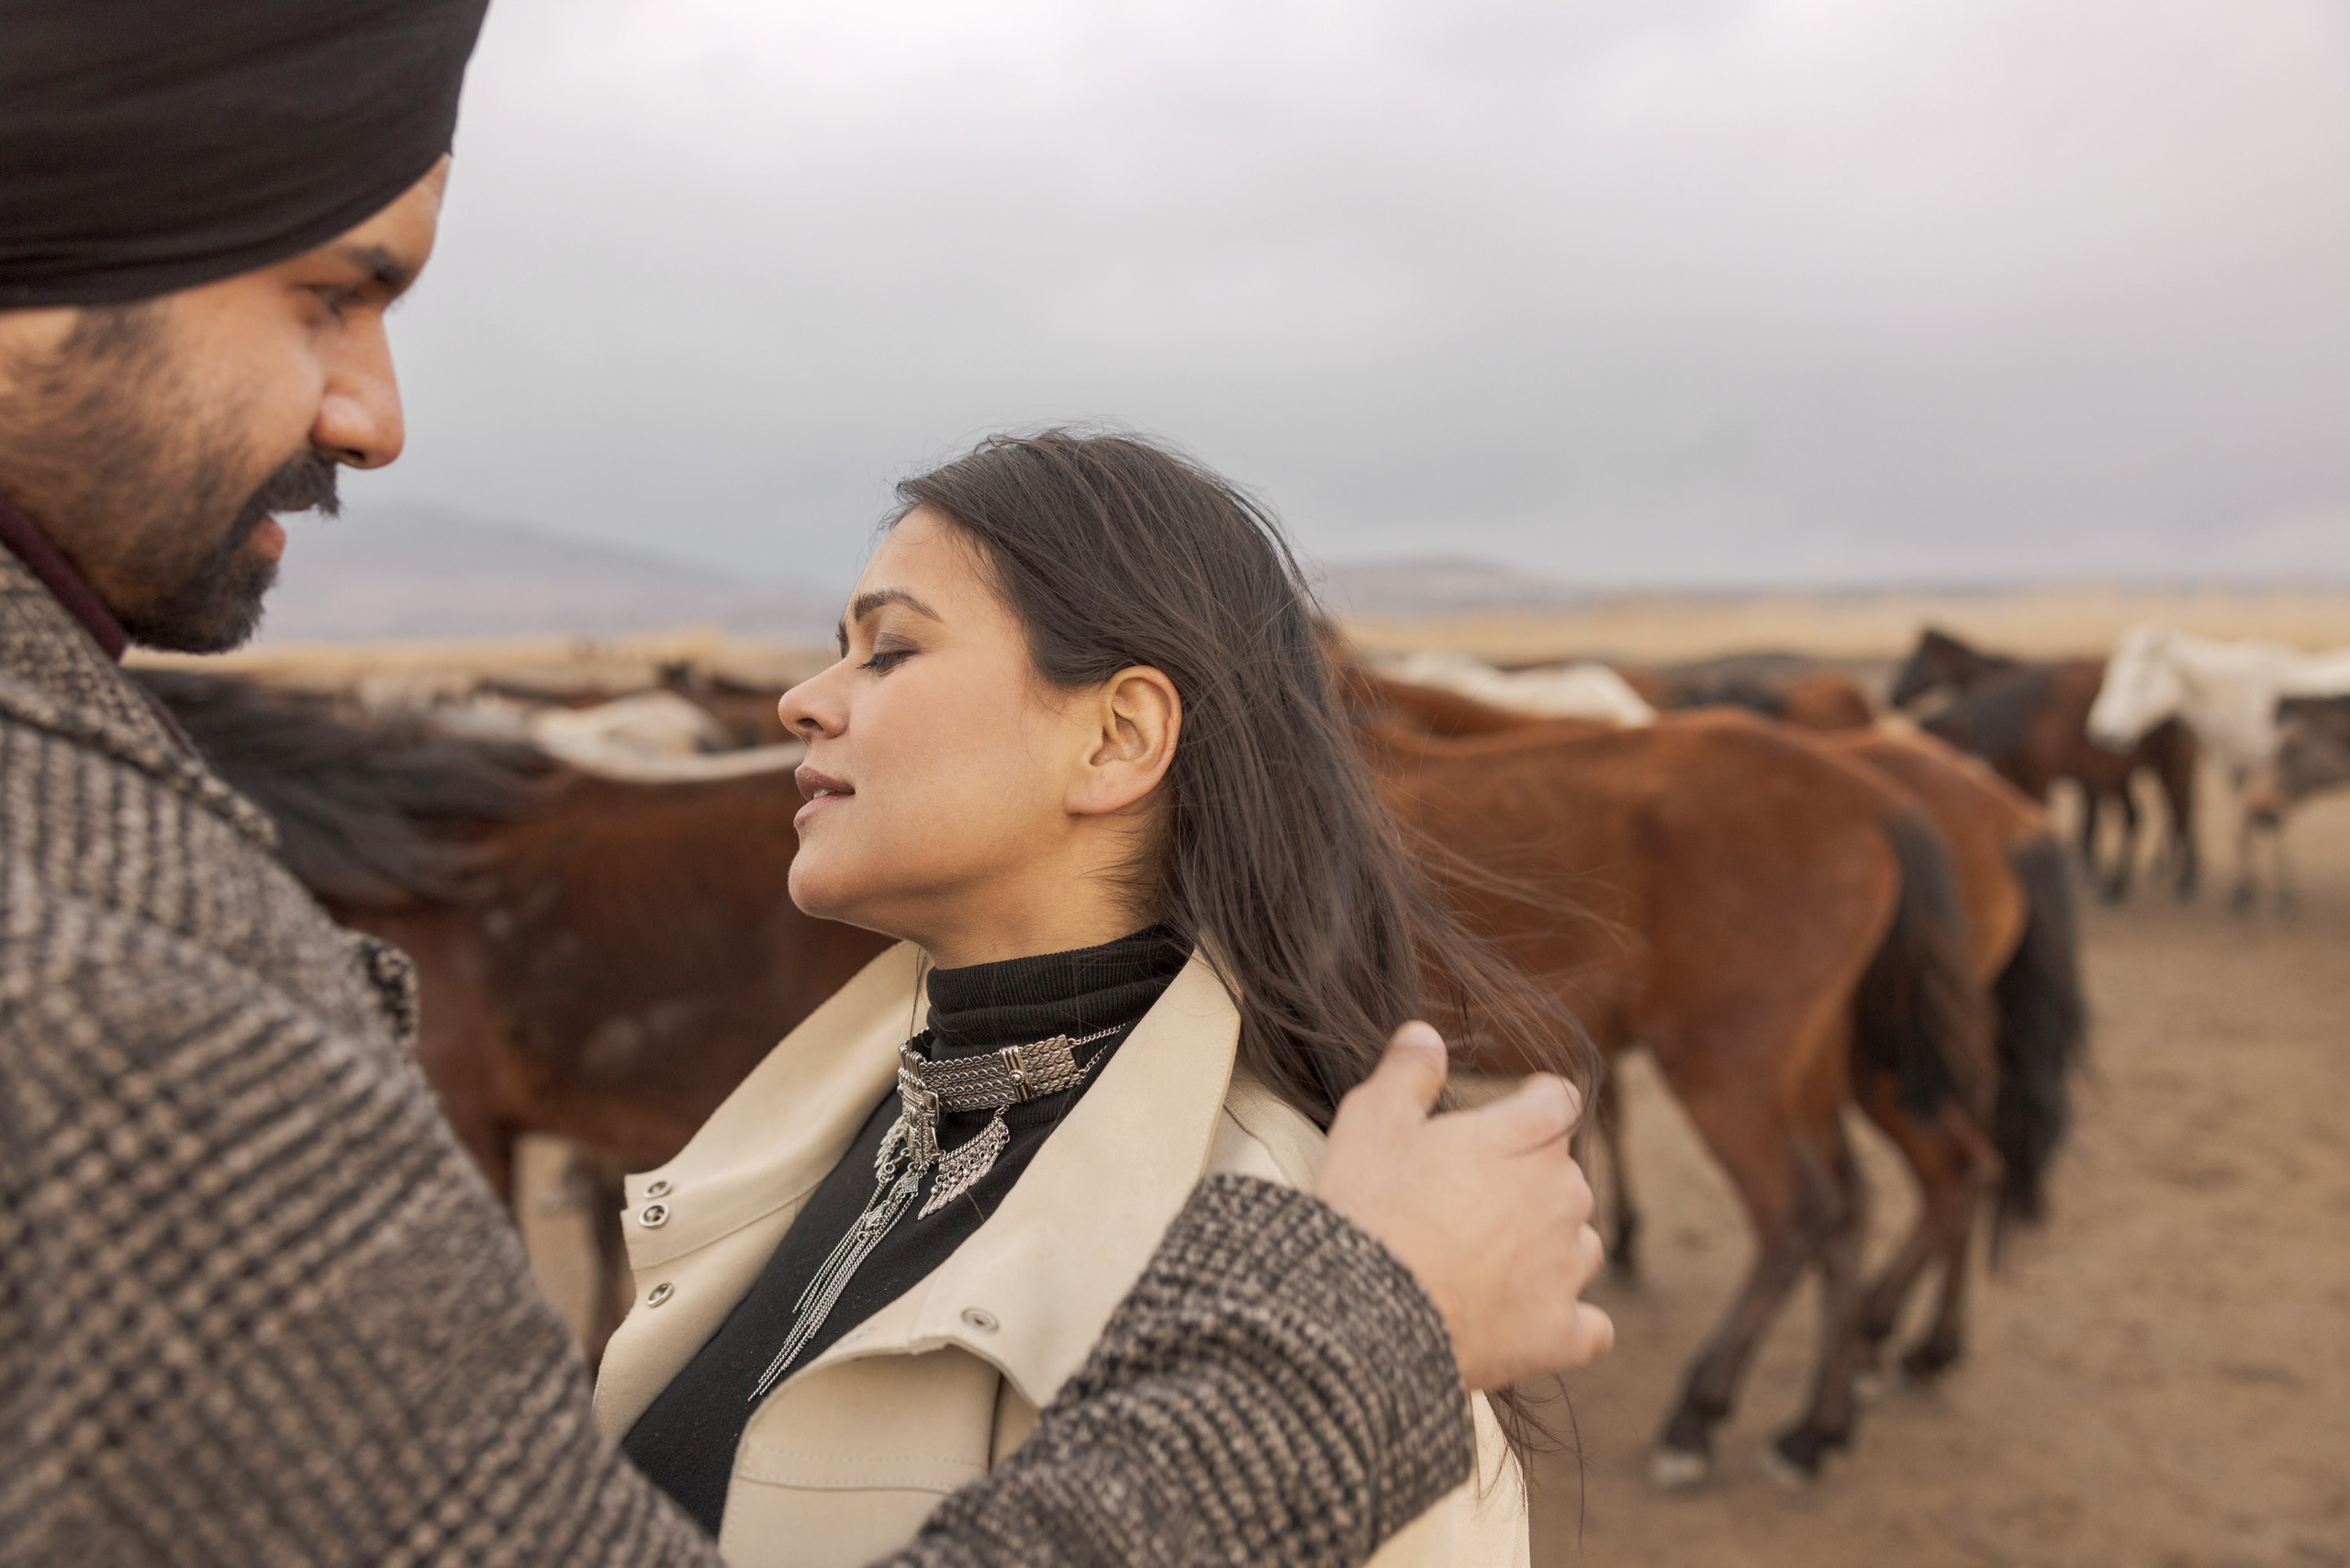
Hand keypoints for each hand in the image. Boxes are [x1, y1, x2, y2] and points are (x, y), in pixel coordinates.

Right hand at [1313, 1021, 1612, 1390]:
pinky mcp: (1561, 1333)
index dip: (1534, 1105)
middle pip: (1565, 1178)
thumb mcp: (1372, 1121)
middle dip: (1529, 1185)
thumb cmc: (1371, 1207)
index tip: (1511, 1115)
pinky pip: (1589, 1326)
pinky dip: (1566, 1322)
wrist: (1367, 1314)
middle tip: (1467, 1203)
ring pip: (1580, 1248)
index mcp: (1530, 1137)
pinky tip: (1529, 1322)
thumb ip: (1408, 1073)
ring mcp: (1567, 1268)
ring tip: (1490, 1265)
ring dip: (1549, 1250)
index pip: (1558, 1101)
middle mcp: (1565, 1197)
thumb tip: (1425, 1035)